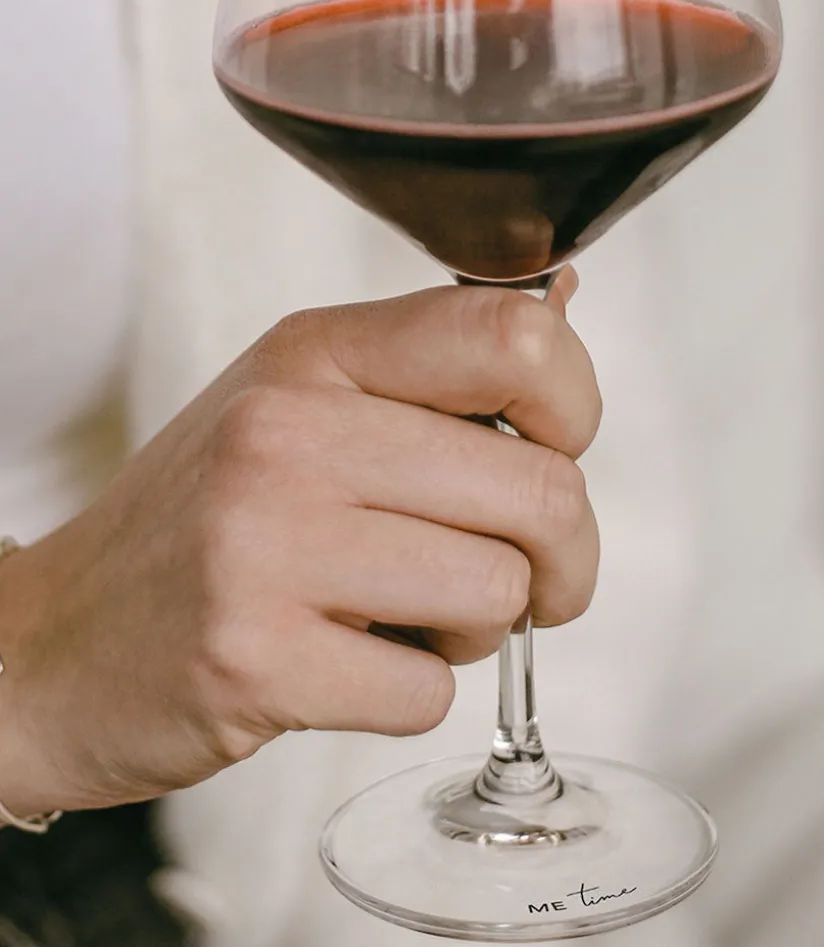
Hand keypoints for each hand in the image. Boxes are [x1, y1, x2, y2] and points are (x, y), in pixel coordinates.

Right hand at [0, 272, 599, 817]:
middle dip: (560, 558)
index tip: (549, 456)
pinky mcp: (253, 656)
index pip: (519, 336)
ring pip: (498, 595)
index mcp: (320, 355)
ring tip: (400, 616)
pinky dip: (411, 692)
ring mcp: (265, 543)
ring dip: (476, 628)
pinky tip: (346, 665)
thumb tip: (564, 321)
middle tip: (522, 578)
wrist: (59, 640)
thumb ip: (432, 380)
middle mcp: (291, 432)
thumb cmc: (211, 523)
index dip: (574, 411)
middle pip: (542, 491)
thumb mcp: (306, 408)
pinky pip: (429, 693)